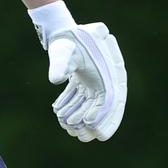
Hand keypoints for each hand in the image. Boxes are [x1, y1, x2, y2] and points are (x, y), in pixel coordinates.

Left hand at [28, 1, 126, 142]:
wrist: (62, 31)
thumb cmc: (67, 39)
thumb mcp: (64, 50)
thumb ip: (61, 64)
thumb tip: (55, 79)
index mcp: (110, 70)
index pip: (112, 99)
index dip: (102, 114)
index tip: (90, 126)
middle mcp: (106, 77)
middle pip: (104, 107)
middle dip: (93, 123)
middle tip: (82, 137)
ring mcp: (95, 80)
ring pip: (90, 105)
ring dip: (80, 116)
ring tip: (66, 126)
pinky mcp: (84, 82)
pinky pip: (81, 99)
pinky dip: (72, 107)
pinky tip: (59, 114)